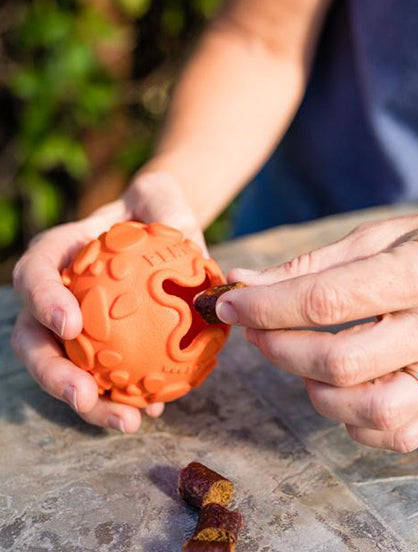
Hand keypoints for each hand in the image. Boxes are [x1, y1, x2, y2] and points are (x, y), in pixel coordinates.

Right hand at [11, 172, 205, 432]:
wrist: (164, 239)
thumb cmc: (156, 215)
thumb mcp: (162, 197)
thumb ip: (164, 203)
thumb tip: (180, 228)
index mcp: (59, 254)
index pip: (36, 273)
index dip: (43, 300)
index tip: (70, 325)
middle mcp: (56, 295)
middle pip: (34, 338)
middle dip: (52, 373)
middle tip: (84, 396)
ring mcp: (74, 327)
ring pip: (65, 369)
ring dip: (89, 403)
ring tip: (127, 422)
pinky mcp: (100, 349)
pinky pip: (104, 377)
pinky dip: (122, 399)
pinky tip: (153, 412)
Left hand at [218, 205, 417, 451]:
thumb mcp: (383, 234)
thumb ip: (313, 264)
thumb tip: (246, 283)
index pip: (328, 301)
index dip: (266, 306)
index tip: (230, 304)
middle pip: (340, 361)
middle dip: (278, 348)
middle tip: (255, 329)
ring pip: (368, 409)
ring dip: (313, 388)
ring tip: (300, 357)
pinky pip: (397, 433)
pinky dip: (353, 418)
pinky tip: (342, 387)